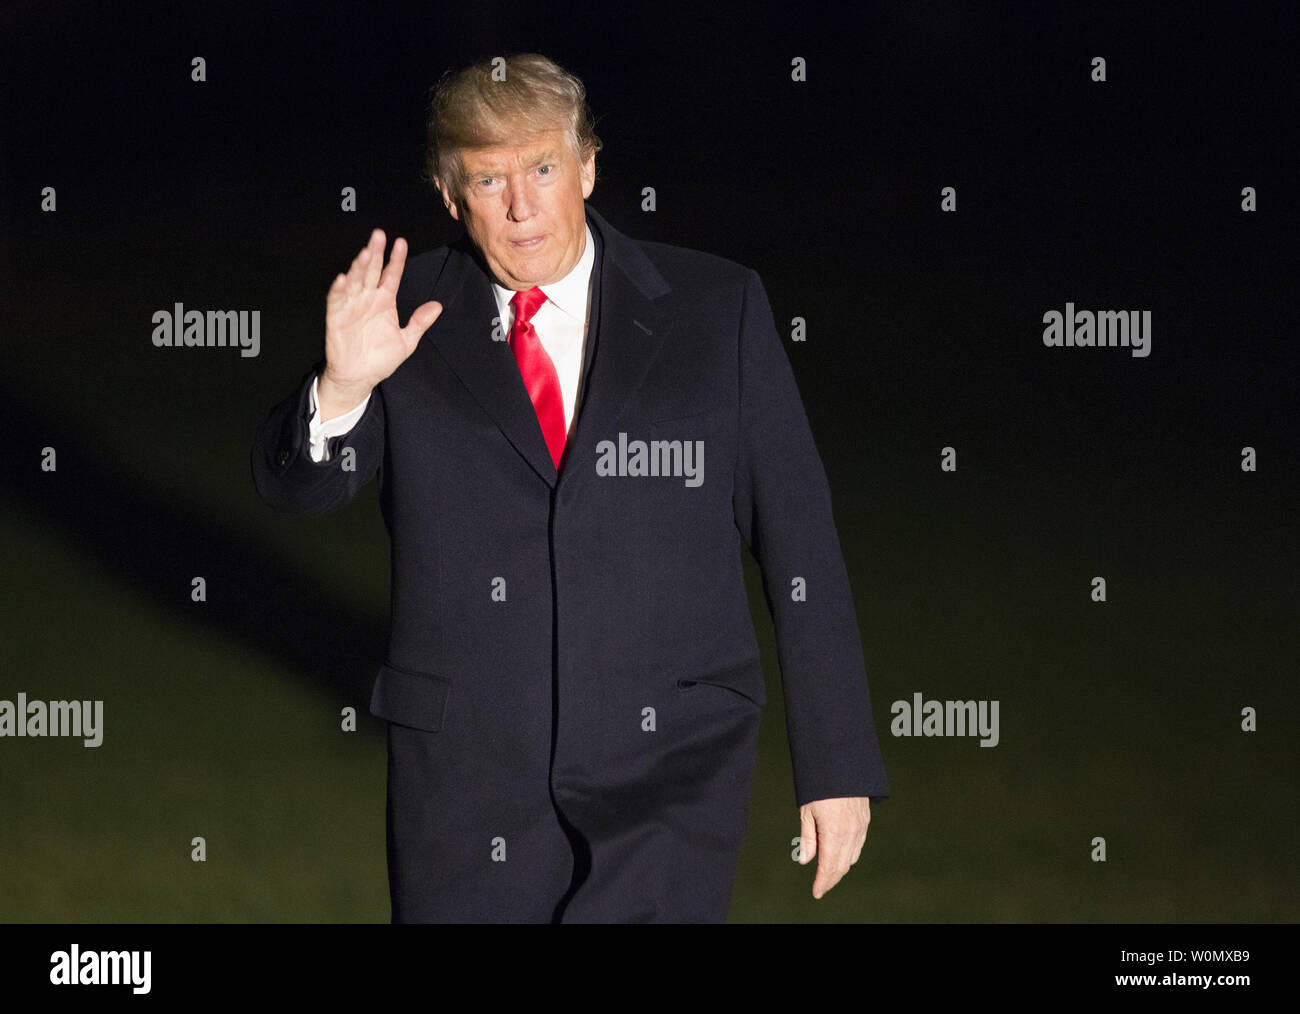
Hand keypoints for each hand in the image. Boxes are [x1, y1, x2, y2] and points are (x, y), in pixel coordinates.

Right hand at [318, 228, 442, 419]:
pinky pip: (337, 301)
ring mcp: (351, 307)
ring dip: (359, 267)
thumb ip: (419, 323)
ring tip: (366, 253)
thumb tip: (437, 306)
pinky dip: (339, 290)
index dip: (396, 259)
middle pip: (371, 271)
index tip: (401, 243)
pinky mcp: (336, 318)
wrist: (359, 378)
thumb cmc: (379, 359)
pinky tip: (343, 279)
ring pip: (355, 281)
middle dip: (376, 253)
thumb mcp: (406, 341)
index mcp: (385, 301)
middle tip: (379, 235)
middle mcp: (368, 299)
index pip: (391, 275)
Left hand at [798, 796, 870, 898]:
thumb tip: (805, 861)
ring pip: (851, 858)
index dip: (822, 882)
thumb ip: (807, 838)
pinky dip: (849, 855)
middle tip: (821, 887)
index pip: (829, 867)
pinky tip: (840, 856)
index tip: (816, 892)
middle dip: (831, 879)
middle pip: (841, 867)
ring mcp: (860, 828)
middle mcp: (850, 834)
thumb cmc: (819, 788)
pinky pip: (858, 845)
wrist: (841, 766)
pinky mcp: (865, 822)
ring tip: (828, 874)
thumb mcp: (807, 812)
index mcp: (834, 834)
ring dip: (840, 868)